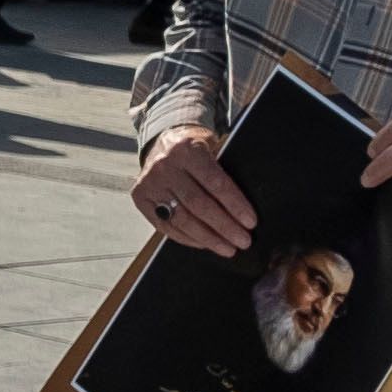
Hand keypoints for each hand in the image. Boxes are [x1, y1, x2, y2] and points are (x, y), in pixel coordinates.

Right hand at [132, 119, 249, 253]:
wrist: (161, 143)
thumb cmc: (193, 149)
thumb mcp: (211, 147)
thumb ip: (223, 171)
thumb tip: (243, 208)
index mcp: (187, 150)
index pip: (215, 183)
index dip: (235, 205)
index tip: (250, 221)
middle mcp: (165, 167)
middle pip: (198, 205)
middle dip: (224, 227)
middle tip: (242, 240)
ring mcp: (150, 184)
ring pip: (182, 219)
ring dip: (207, 238)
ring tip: (227, 248)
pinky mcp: (141, 199)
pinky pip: (165, 226)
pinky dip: (187, 238)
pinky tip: (204, 243)